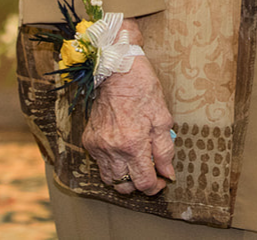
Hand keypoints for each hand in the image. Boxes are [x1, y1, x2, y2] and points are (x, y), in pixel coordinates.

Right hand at [81, 46, 175, 196]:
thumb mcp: (162, 117)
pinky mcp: (89, 140)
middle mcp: (112, 149)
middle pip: (123, 187)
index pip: (143, 182)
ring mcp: (98, 146)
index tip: (161, 180)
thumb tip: (167, 173)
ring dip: (124, 177)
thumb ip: (165, 150)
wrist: (116, 69)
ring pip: (109, 178)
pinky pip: (100, 163)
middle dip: (138, 184)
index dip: (155, 186)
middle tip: (150, 172)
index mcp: (132, 144)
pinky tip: (122, 150)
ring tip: (136, 162)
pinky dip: (112, 163)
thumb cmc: (142, 88)